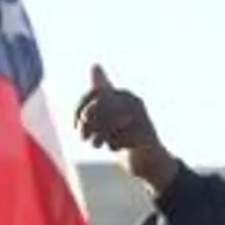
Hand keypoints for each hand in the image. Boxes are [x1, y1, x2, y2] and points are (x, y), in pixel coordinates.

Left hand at [75, 65, 180, 193]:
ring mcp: (142, 118)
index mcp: (123, 94)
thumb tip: (95, 65)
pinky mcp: (147, 135)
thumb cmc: (125, 133)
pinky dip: (113, 146)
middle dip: (87, 123)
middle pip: (100, 106)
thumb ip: (101, 92)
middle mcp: (134, 102)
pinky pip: (120, 138)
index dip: (80, 108)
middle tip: (83, 137)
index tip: (75, 124)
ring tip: (97, 144)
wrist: (148, 158)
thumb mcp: (110, 112)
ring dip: (99, 136)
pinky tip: (116, 148)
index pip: (94, 93)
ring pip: (109, 122)